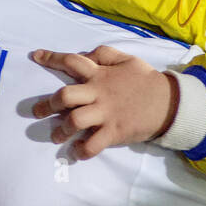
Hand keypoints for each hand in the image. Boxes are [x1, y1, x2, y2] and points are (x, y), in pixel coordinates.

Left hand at [29, 45, 178, 158]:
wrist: (169, 102)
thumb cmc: (145, 80)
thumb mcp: (127, 59)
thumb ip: (104, 54)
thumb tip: (86, 53)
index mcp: (100, 74)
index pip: (72, 62)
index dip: (51, 58)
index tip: (36, 56)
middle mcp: (99, 94)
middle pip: (65, 96)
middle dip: (47, 105)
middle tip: (36, 111)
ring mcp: (105, 114)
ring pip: (74, 121)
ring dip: (60, 131)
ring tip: (56, 136)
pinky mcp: (114, 132)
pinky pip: (93, 145)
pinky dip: (82, 150)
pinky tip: (77, 151)